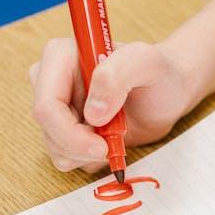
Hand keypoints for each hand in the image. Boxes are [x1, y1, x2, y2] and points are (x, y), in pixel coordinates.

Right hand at [28, 38, 202, 172]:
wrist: (168, 92)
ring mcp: (57, 106)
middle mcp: (52, 80)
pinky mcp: (65, 127)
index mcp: (61, 56)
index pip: (46, 106)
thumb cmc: (159, 73)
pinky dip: (88, 158)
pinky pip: (65, 156)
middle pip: (48, 129)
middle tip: (111, 144)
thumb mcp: (147, 63)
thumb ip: (118, 75)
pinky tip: (108, 141)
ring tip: (114, 135)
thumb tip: (92, 113)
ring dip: (86, 153)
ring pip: (54, 147)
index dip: (70, 133)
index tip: (102, 145)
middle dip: (80, 146)